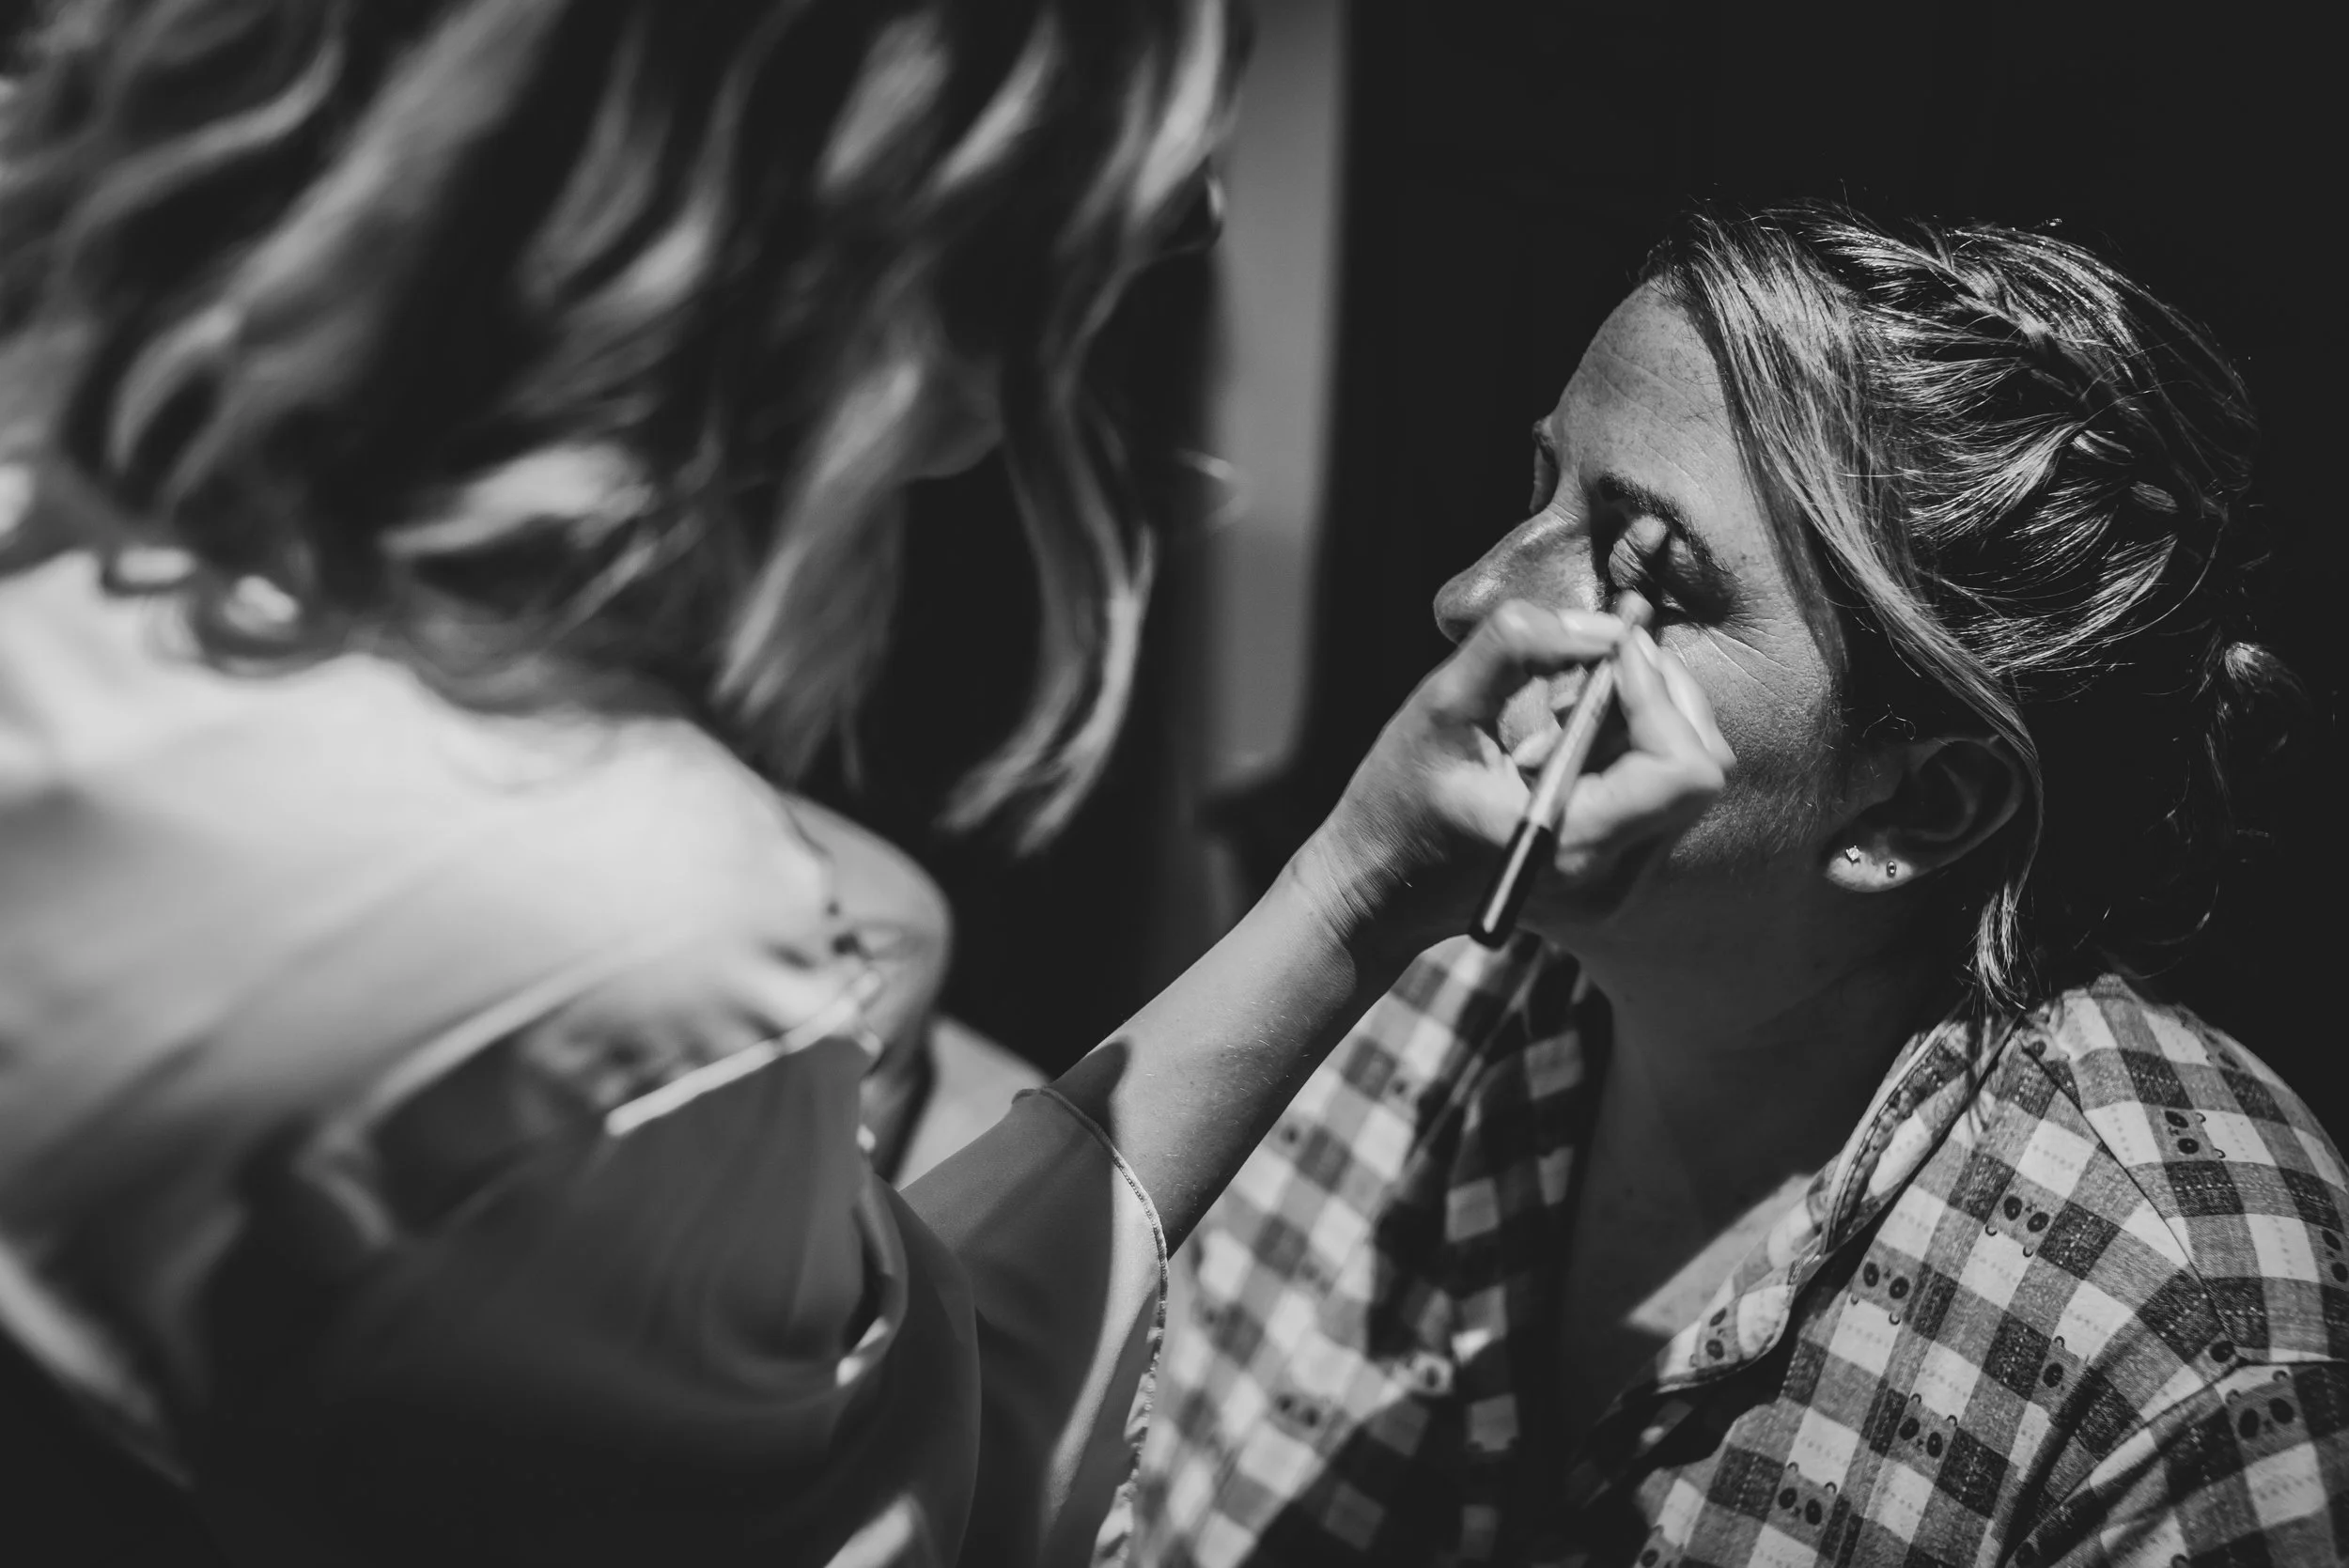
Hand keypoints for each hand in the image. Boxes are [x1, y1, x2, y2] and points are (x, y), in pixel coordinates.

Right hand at [1290, 602, 1733, 966]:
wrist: (1377, 889)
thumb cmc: (1396, 803)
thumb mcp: (1439, 708)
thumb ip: (1515, 648)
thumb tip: (1602, 625)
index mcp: (1575, 845)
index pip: (1683, 768)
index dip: (1660, 692)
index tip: (1611, 647)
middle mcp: (1612, 876)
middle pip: (1701, 768)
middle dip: (1665, 694)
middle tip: (1608, 651)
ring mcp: (1617, 883)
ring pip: (1686, 777)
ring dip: (1648, 715)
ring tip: (1572, 697)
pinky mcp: (1614, 873)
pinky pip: (1657, 793)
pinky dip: (1632, 743)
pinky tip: (1566, 732)